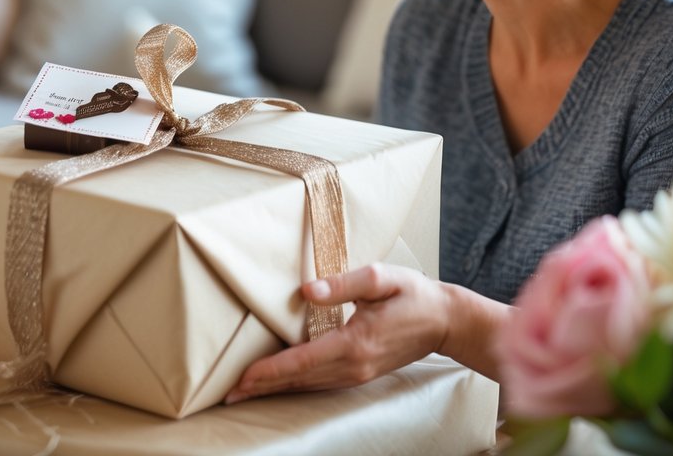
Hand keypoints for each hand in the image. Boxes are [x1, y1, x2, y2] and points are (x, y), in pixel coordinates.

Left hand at [223, 263, 450, 403]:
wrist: (445, 320)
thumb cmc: (413, 294)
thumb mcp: (382, 277)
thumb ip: (344, 283)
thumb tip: (308, 291)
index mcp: (355, 342)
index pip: (302, 361)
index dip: (269, 371)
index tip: (242, 377)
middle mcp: (353, 366)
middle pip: (299, 380)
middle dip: (262, 387)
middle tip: (227, 394)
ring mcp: (357, 374)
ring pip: (307, 386)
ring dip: (275, 389)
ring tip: (245, 391)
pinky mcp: (360, 373)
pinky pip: (320, 383)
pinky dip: (295, 385)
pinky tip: (279, 384)